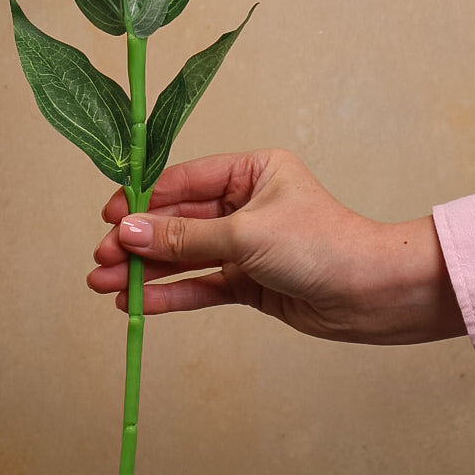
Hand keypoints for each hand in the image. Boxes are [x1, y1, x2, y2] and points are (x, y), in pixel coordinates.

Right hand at [88, 149, 465, 345]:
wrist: (373, 296)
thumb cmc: (322, 247)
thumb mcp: (246, 235)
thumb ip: (185, 238)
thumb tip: (131, 232)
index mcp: (251, 170)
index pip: (184, 181)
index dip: (145, 201)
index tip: (111, 221)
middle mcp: (246, 203)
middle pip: (178, 220)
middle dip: (139, 241)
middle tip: (101, 259)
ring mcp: (247, 244)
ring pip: (185, 256)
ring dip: (146, 271)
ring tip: (104, 285)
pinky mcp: (250, 282)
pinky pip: (202, 284)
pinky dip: (171, 294)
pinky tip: (138, 304)